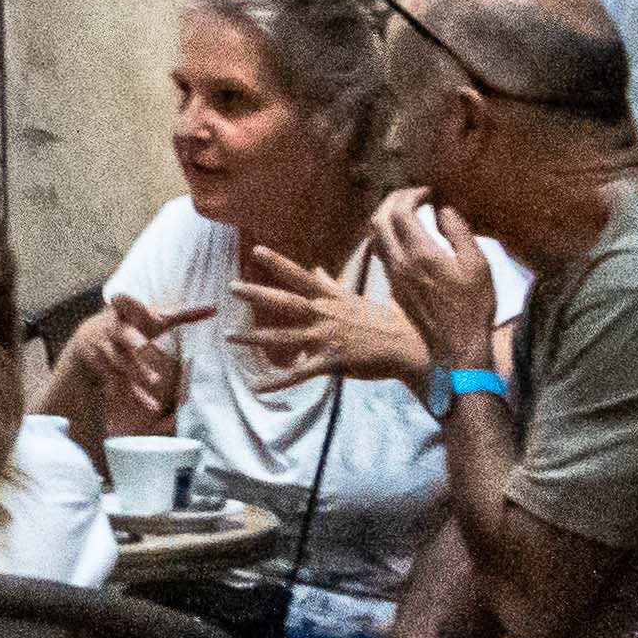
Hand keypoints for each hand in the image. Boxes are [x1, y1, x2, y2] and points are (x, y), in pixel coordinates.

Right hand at [58, 298, 184, 431]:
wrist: (89, 339)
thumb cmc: (132, 324)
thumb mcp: (152, 317)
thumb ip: (183, 315)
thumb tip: (214, 309)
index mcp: (125, 313)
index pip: (123, 304)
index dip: (123, 301)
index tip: (119, 298)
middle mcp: (115, 331)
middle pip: (122, 334)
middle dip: (131, 339)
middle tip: (142, 345)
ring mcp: (109, 351)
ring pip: (123, 363)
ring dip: (138, 371)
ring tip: (155, 381)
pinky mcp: (108, 371)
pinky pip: (124, 384)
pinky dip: (138, 395)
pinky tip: (153, 406)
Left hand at [235, 230, 441, 389]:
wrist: (408, 348)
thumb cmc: (384, 322)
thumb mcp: (355, 298)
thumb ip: (331, 284)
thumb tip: (316, 268)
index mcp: (331, 299)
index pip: (300, 276)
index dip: (279, 263)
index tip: (257, 250)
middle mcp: (325, 315)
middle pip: (285, 302)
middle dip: (258, 294)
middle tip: (231, 286)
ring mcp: (326, 339)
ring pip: (284, 336)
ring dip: (254, 337)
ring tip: (228, 335)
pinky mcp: (331, 362)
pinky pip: (299, 373)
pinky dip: (277, 381)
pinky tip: (258, 386)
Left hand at [365, 196, 502, 380]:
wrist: (457, 346)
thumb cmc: (473, 306)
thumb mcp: (478, 265)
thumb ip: (459, 233)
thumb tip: (442, 210)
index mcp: (420, 254)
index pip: (400, 211)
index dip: (410, 194)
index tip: (428, 192)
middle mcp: (399, 262)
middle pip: (379, 219)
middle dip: (393, 200)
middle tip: (414, 196)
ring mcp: (392, 276)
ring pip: (375, 236)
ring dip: (387, 217)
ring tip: (409, 212)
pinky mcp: (393, 287)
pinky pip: (381, 252)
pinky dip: (388, 235)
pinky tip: (406, 238)